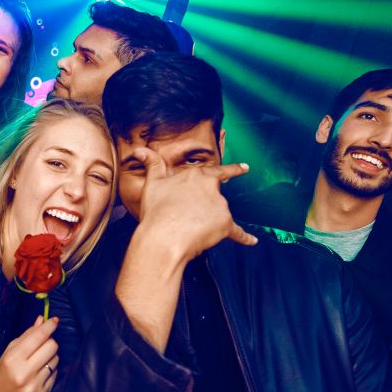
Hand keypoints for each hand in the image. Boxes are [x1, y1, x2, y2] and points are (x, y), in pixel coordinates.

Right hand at [0, 316, 58, 391]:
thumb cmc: (3, 372)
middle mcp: (24, 373)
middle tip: (42, 345)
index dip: (48, 326)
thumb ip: (27, 335)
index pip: (38, 337)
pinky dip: (50, 371)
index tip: (54, 320)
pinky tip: (39, 374)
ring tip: (38, 362)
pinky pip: (55, 374)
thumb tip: (42, 319)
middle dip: (49, 342)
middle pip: (52, 346)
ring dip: (50, 357)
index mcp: (13, 359)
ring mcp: (34, 386)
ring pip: (56, 360)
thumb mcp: (10, 351)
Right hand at [137, 147, 257, 261]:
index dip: (233, 169)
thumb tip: (140, 150)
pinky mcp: (225, 225)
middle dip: (206, 206)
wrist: (164, 237)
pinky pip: (238, 233)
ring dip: (210, 221)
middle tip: (189, 216)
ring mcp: (220, 206)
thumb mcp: (152, 183)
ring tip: (188, 229)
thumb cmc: (157, 212)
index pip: (218, 170)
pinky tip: (251, 241)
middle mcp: (211, 188)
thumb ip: (152, 164)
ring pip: (220, 214)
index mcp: (196, 175)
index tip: (245, 168)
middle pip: (215, 197)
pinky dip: (244, 237)